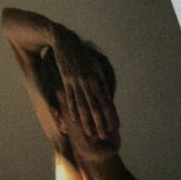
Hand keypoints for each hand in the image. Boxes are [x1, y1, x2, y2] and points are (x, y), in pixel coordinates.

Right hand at [52, 30, 120, 152]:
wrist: (64, 42)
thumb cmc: (83, 55)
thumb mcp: (96, 66)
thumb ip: (102, 82)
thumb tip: (107, 97)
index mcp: (97, 80)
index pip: (106, 102)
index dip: (111, 115)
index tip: (116, 127)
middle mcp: (86, 83)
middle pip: (95, 108)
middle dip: (100, 123)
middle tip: (104, 136)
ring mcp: (74, 83)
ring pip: (82, 106)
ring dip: (86, 121)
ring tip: (90, 133)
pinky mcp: (65, 82)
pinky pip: (69, 99)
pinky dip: (72, 110)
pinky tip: (74, 119)